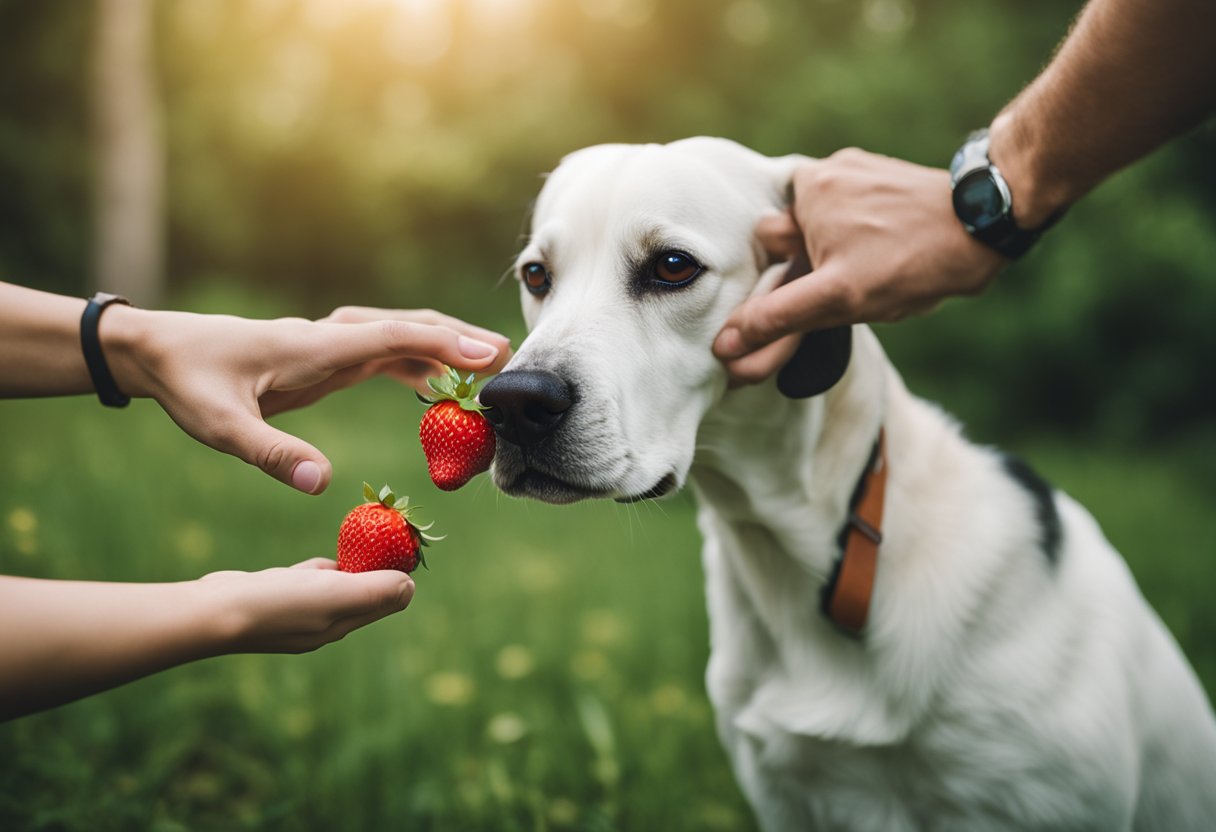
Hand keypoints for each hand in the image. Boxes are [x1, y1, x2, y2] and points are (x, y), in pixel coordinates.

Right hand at [0, 560, 413, 718]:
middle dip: (374, 567)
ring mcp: (296, 615)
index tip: (400, 543)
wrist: (213, 613)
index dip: (397, 573)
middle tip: (382, 533)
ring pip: (334, 587)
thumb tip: (410, 586)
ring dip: (344, 568)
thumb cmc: (277, 602)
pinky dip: (313, 572)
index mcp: (341, 625)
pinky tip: (313, 566)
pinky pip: (305, 584)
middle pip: (363, 593)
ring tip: (356, 544)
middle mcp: (322, 625)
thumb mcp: (334, 594)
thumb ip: (375, 591)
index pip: (385, 600)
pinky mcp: (273, 602)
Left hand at [106, 305, 510, 492]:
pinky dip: (419, 363)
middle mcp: (332, 338)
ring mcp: (332, 344)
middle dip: (462, 340)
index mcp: (316, 348)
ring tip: (489, 370)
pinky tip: (435, 385)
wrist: (159, 350)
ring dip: (446, 348)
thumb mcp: (222, 426)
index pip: (395, 338)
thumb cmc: (190, 384)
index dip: (446, 346)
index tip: (491, 357)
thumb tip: (320, 485)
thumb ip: (271, 453)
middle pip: (411, 328)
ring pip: (403, 336)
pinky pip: (386, 354)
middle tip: (511, 359)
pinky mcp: (327, 356)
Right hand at [712, 148, 1005, 383]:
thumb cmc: (910, 259)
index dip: (792, 274)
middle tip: (855, 283)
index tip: (821, 287)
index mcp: (806, 189)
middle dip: (819, 266)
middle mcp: (828, 170)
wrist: (987, 223)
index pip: (769, 244)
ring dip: (847, 258)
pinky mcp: (888, 177)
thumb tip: (724, 345)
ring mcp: (861, 170)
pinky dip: (870, 242)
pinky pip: (860, 217)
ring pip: (831, 230)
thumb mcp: (835, 299)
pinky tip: (898, 257)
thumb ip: (776, 318)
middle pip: (800, 236)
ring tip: (884, 271)